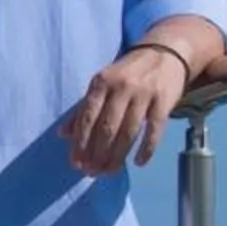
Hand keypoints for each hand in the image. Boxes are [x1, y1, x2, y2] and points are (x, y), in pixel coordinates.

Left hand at [63, 43, 189, 173]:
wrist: (164, 53)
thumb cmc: (126, 74)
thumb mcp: (102, 84)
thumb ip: (83, 109)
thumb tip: (62, 135)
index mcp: (101, 83)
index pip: (87, 118)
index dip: (80, 143)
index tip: (76, 163)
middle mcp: (121, 87)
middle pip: (107, 128)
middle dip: (97, 154)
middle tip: (92, 172)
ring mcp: (144, 93)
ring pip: (128, 132)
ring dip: (118, 156)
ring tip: (110, 171)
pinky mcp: (164, 100)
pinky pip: (154, 130)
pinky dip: (146, 149)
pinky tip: (139, 163)